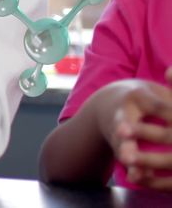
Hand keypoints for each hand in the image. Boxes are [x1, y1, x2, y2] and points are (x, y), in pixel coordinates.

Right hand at [98, 69, 171, 188]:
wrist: (104, 104)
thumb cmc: (141, 97)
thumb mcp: (155, 91)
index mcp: (138, 96)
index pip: (158, 106)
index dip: (169, 114)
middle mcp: (123, 112)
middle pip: (127, 122)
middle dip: (131, 132)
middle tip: (131, 139)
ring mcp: (117, 130)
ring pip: (121, 143)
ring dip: (127, 155)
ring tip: (133, 169)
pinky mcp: (117, 145)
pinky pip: (124, 157)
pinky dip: (131, 168)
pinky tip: (137, 178)